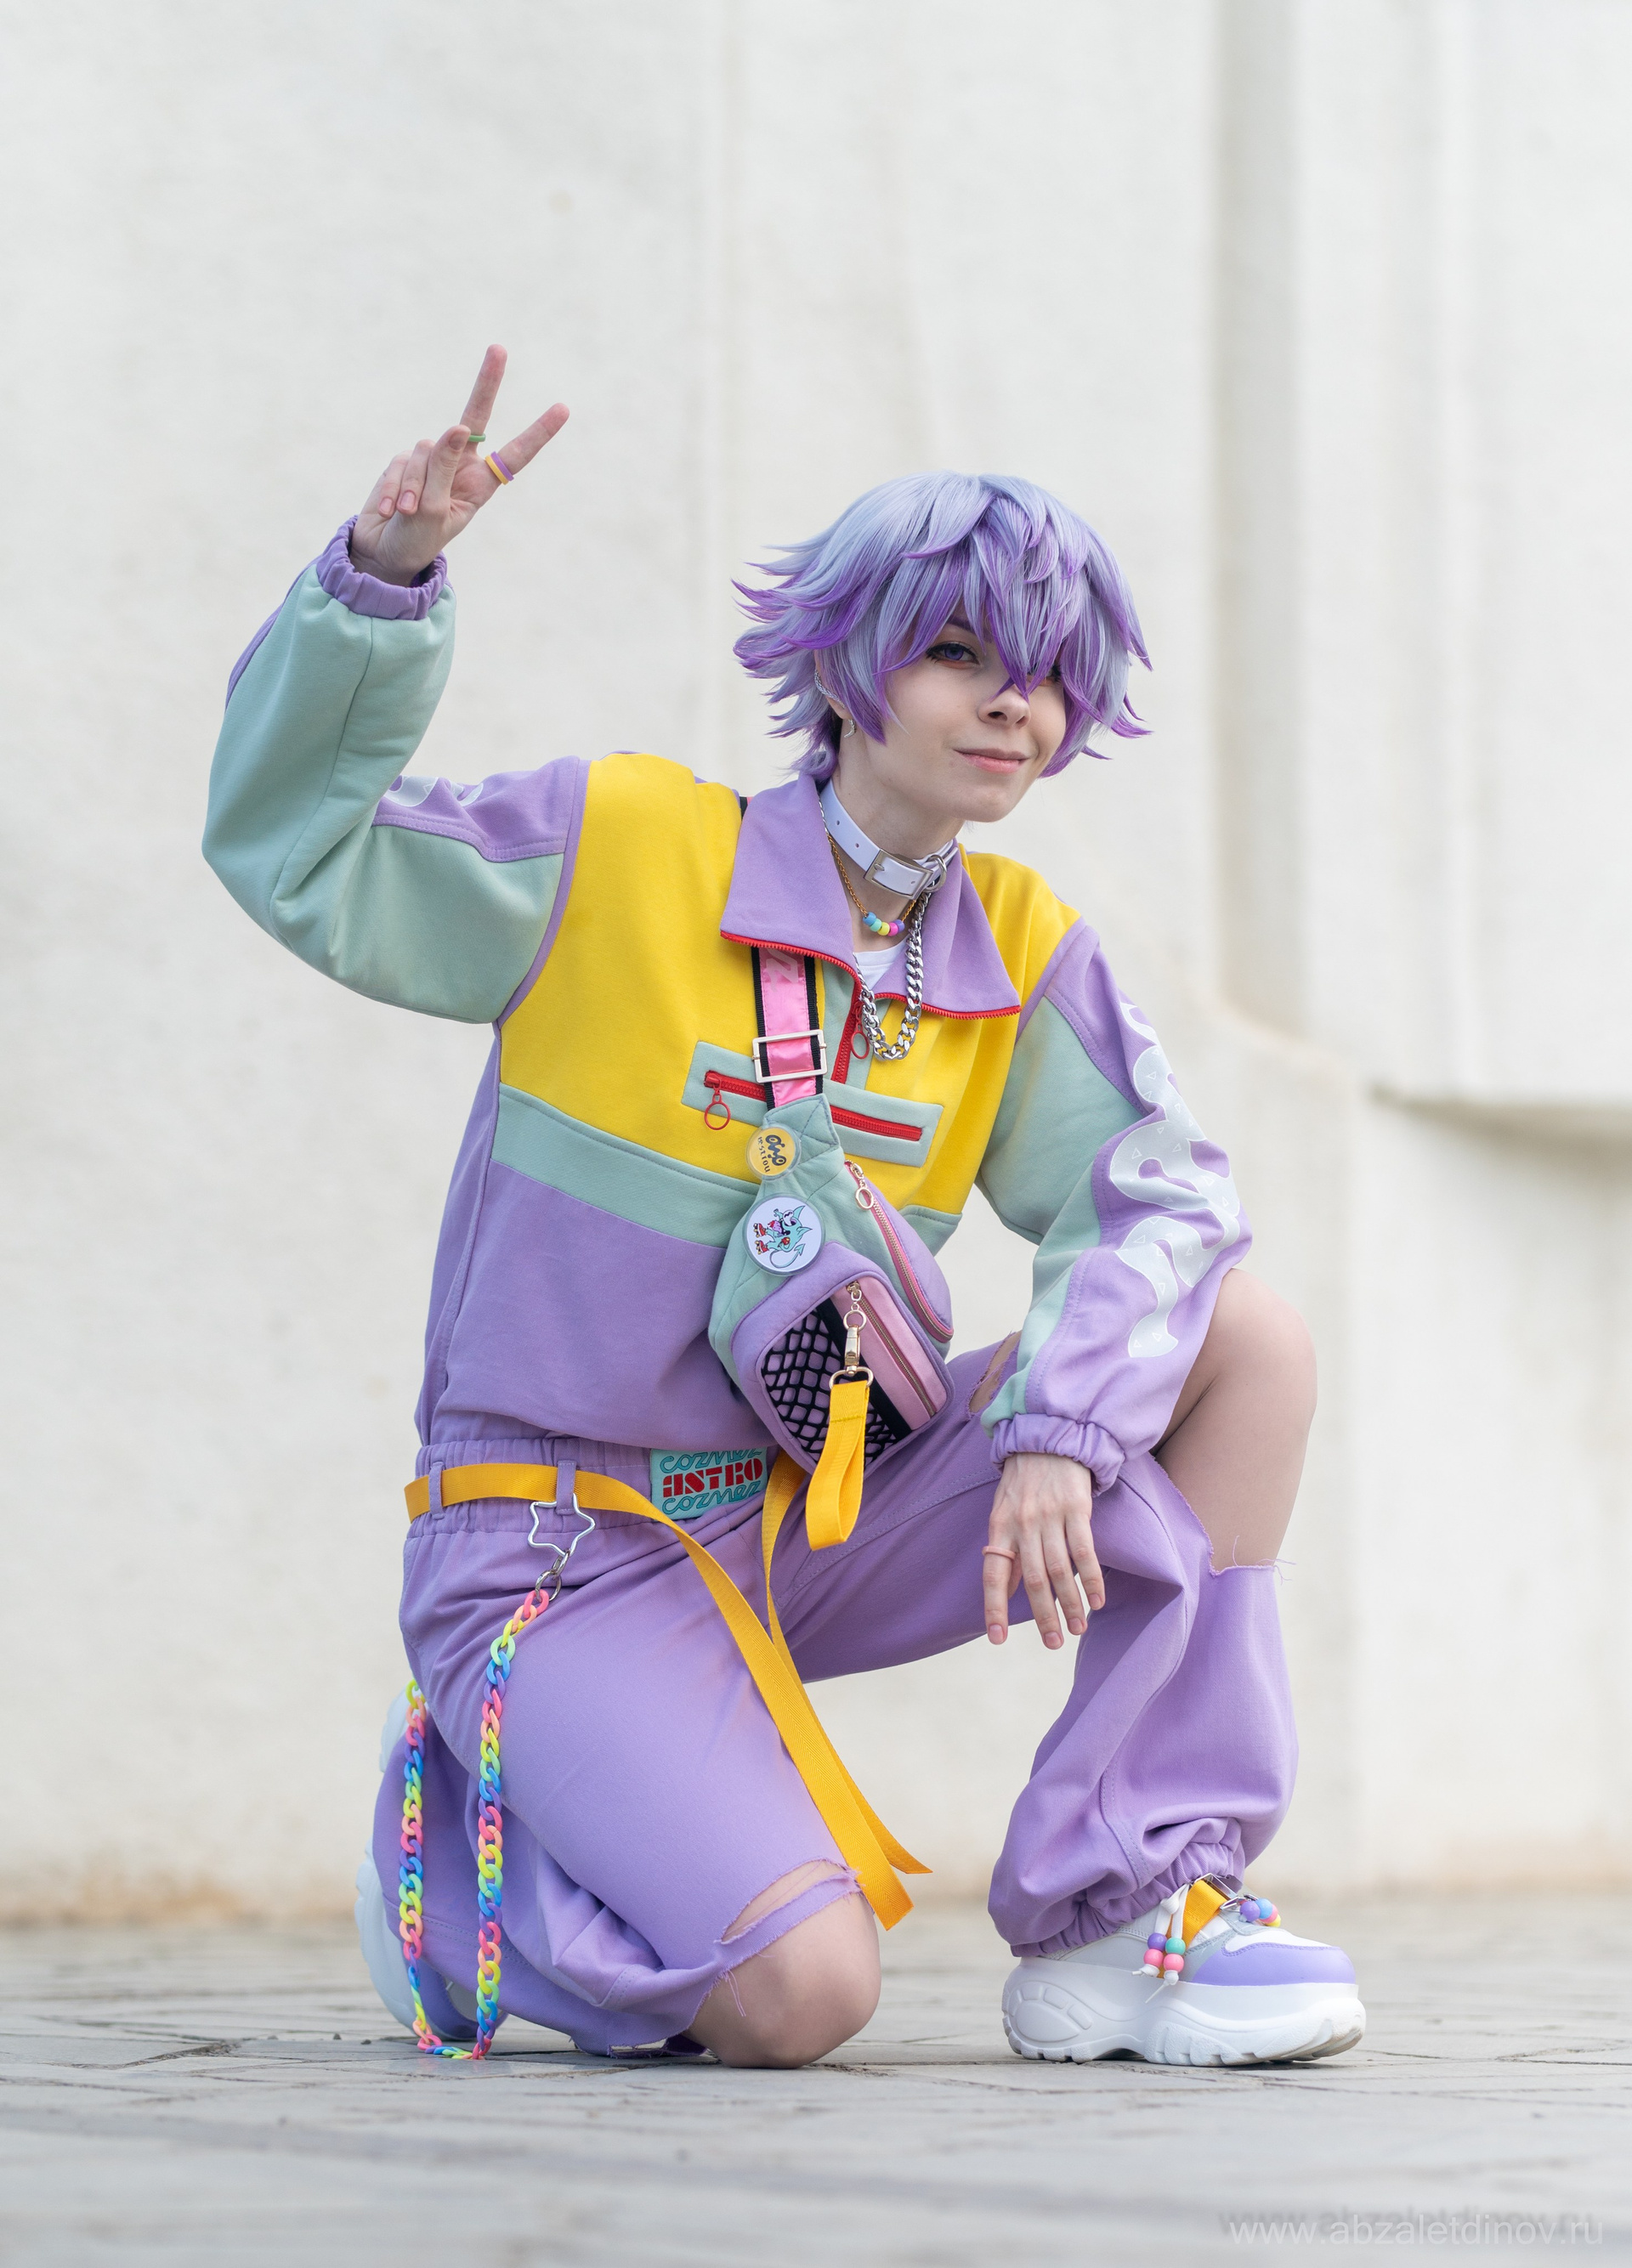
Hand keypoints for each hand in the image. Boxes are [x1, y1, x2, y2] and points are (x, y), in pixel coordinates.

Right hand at [347, 345, 568, 586]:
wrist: (384, 551)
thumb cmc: (417, 539)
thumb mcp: (433, 511)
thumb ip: (444, 468)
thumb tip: (458, 426)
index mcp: (481, 483)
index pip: (514, 455)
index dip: (538, 433)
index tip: (564, 408)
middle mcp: (460, 465)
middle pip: (475, 416)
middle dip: (487, 382)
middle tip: (499, 348)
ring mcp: (431, 459)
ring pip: (425, 450)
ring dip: (413, 484)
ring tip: (407, 512)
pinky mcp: (404, 459)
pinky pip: (399, 461)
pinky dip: (393, 486)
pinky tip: (391, 509)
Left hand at [983, 1452, 1103, 1648]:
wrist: (1048, 1439)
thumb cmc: (1024, 1482)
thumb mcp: (1003, 1512)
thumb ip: (1008, 1550)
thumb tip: (1008, 1589)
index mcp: (999, 1528)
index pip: (993, 1574)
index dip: (994, 1607)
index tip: (996, 1638)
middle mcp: (1022, 1525)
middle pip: (1033, 1580)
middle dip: (1043, 1615)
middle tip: (1053, 1643)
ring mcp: (1050, 1517)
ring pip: (1060, 1570)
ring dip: (1071, 1604)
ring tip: (1077, 1629)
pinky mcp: (1077, 1509)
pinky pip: (1084, 1551)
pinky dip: (1091, 1579)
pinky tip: (1097, 1600)